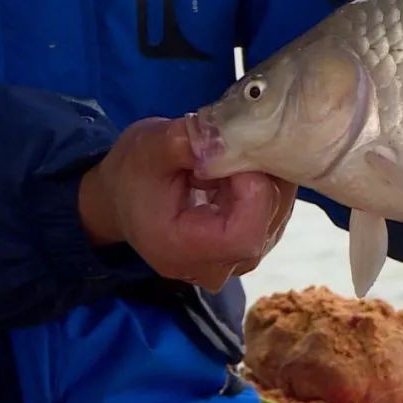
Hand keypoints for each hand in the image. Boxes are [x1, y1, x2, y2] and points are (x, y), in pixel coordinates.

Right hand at [79, 117, 296, 291]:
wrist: (125, 197)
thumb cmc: (135, 174)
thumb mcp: (149, 147)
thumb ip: (184, 142)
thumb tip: (221, 135)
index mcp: (180, 250)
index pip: (243, 235)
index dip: (253, 190)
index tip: (237, 152)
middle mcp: (212, 267)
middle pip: (265, 224)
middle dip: (261, 176)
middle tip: (241, 145)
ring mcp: (235, 261)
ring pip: (277, 216)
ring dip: (267, 178)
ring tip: (236, 156)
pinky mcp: (249, 245)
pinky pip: (276, 214)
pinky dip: (268, 185)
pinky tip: (242, 169)